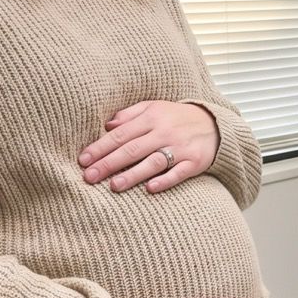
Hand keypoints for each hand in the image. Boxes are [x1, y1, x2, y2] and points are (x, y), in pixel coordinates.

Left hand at [80, 100, 220, 193]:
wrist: (214, 124)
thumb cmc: (176, 118)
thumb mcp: (154, 108)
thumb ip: (130, 115)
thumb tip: (107, 125)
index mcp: (151, 118)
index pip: (121, 134)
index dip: (101, 147)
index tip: (83, 160)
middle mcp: (164, 132)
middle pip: (132, 149)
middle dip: (109, 163)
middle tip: (89, 176)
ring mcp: (180, 148)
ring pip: (153, 162)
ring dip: (133, 174)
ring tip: (114, 186)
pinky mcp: (194, 162)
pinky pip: (179, 172)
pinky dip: (165, 180)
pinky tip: (150, 188)